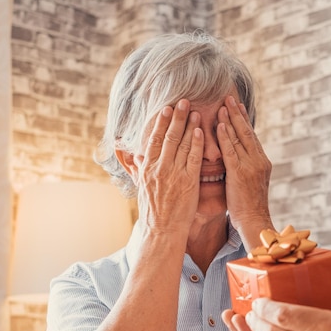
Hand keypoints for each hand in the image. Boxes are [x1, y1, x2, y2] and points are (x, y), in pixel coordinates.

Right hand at [135, 99, 203, 236]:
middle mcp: (159, 168)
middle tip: (183, 101)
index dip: (160, 122)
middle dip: (176, 117)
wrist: (162, 229)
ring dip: (189, 125)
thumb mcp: (141, 186)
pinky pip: (193, 158)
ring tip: (195, 110)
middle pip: (168, 136)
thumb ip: (137, 168)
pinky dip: (197, 143)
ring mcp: (174, 174)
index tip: (165, 108)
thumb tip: (130, 154)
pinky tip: (200, 131)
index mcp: (147, 168)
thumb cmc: (154, 209)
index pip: (154, 139)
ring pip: (182, 144)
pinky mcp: (188, 182)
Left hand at [217, 96, 272, 248]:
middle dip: (237, 114)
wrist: (254, 221)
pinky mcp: (240, 173)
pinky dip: (226, 137)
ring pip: (239, 138)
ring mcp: (251, 166)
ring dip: (230, 120)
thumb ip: (245, 167)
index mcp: (262, 162)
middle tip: (229, 97)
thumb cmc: (248, 206)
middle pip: (247, 132)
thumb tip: (236, 156)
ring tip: (221, 105)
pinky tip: (219, 125)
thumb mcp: (250, 182)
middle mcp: (259, 160)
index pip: (251, 136)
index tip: (236, 105)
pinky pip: (232, 151)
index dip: (243, 119)